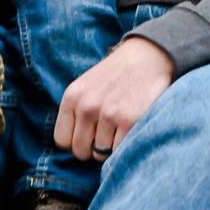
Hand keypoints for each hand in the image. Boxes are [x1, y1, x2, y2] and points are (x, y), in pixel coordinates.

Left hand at [56, 37, 174, 162]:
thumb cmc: (116, 75)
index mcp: (72, 97)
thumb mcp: (86, 86)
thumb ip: (75, 112)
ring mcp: (109, 114)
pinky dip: (125, 144)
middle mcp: (87, 106)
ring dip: (110, 146)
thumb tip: (71, 147)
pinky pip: (120, 151)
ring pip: (100, 154)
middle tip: (106, 133)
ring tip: (120, 126)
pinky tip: (130, 127)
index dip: (75, 141)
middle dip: (92, 147)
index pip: (62, 140)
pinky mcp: (130, 121)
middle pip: (80, 151)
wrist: (147, 55)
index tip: (88, 135)